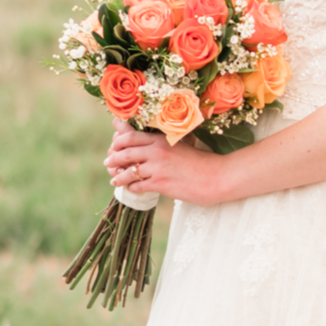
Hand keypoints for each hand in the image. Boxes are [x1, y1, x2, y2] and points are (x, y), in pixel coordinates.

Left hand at [105, 124, 220, 204]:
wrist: (217, 177)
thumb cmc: (202, 162)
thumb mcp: (181, 145)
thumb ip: (163, 143)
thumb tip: (150, 142)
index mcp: (162, 139)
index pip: (130, 136)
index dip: (117, 141)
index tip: (114, 146)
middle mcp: (157, 151)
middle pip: (124, 153)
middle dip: (113, 159)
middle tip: (109, 163)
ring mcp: (158, 168)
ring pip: (128, 172)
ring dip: (118, 176)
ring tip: (115, 180)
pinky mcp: (160, 184)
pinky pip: (138, 186)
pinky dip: (132, 188)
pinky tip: (132, 188)